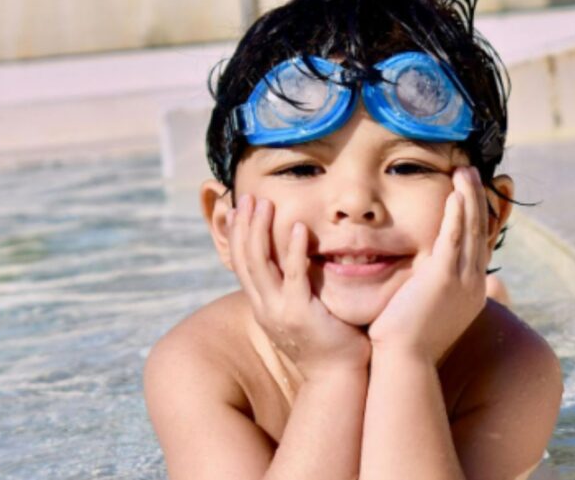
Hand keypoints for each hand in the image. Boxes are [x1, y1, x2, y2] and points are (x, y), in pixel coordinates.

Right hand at [228, 194, 370, 379]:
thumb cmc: (327, 342)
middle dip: (244, 225)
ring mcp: (278, 311)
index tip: (239, 208)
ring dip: (260, 230)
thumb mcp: (299, 312)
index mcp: (261, 305)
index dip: (237, 234)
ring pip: (259, 263)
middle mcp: (263, 307)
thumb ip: (293, 288)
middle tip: (247, 198)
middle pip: (244, 259)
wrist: (337, 376)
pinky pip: (293, 276)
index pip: (240, 264)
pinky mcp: (299, 314)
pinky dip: (293, 250)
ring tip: (264, 204)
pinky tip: (298, 228)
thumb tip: (295, 262)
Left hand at [368, 166, 489, 362]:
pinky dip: (456, 215)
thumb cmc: (407, 342)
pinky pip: (453, 238)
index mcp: (470, 291)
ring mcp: (462, 281)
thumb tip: (423, 281)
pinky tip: (455, 194)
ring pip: (469, 230)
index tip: (473, 194)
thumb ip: (430, 291)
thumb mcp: (426, 312)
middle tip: (472, 173)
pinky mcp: (444, 278)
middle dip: (477, 199)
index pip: (477, 245)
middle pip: (479, 232)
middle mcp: (473, 284)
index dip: (477, 217)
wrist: (404, 361)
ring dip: (468, 198)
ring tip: (465, 172)